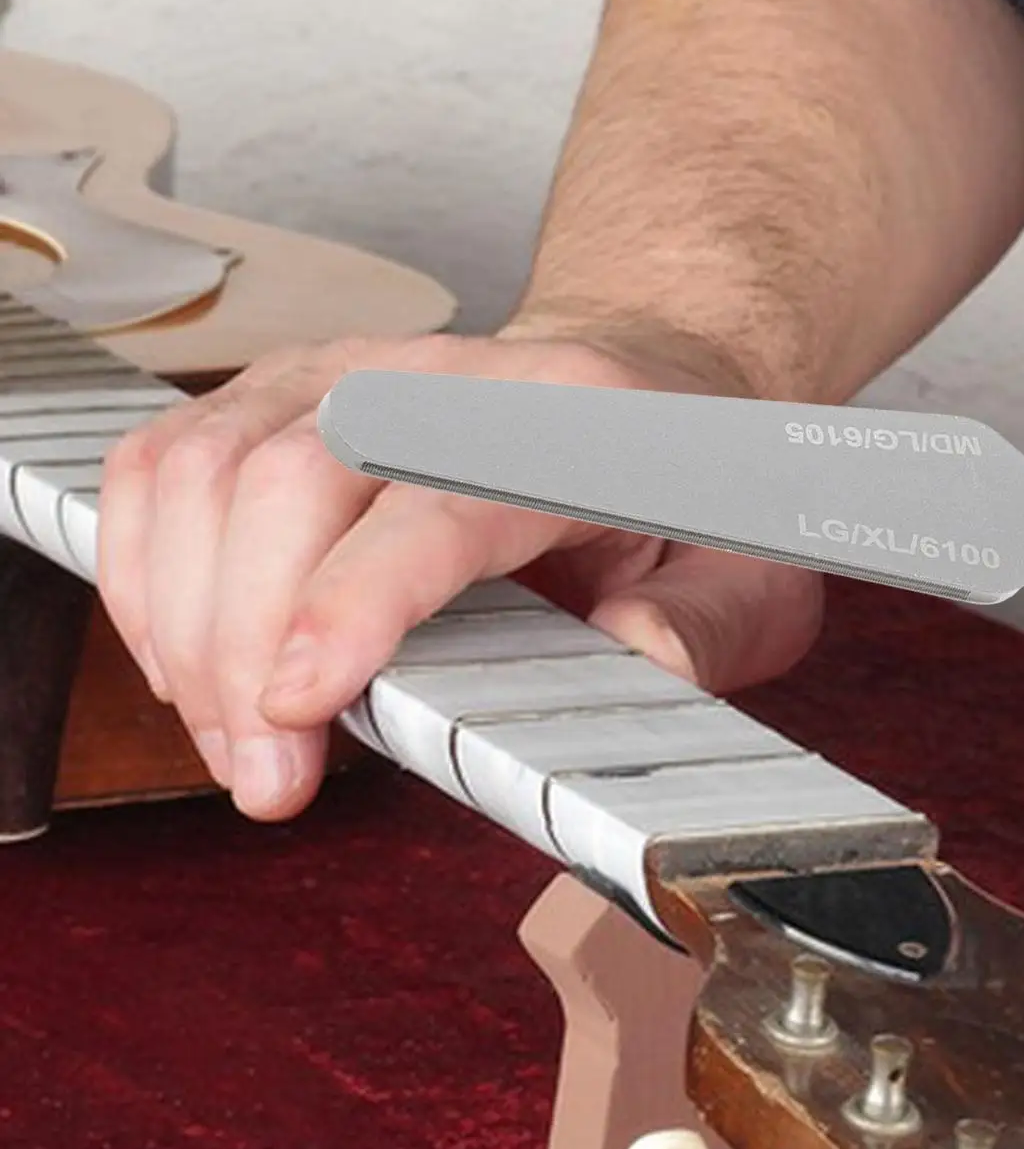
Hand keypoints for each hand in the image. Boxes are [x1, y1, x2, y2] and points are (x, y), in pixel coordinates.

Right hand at [98, 333, 822, 820]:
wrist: (637, 385)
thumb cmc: (680, 494)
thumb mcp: (748, 573)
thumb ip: (706, 625)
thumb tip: (638, 658)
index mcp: (566, 424)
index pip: (436, 496)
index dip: (353, 597)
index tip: (299, 704)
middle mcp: (441, 375)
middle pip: (286, 478)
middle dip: (243, 643)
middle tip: (267, 777)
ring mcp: (347, 371)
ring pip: (203, 467)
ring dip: (183, 621)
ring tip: (232, 741)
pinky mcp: (282, 391)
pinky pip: (165, 463)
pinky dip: (148, 568)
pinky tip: (188, 659)